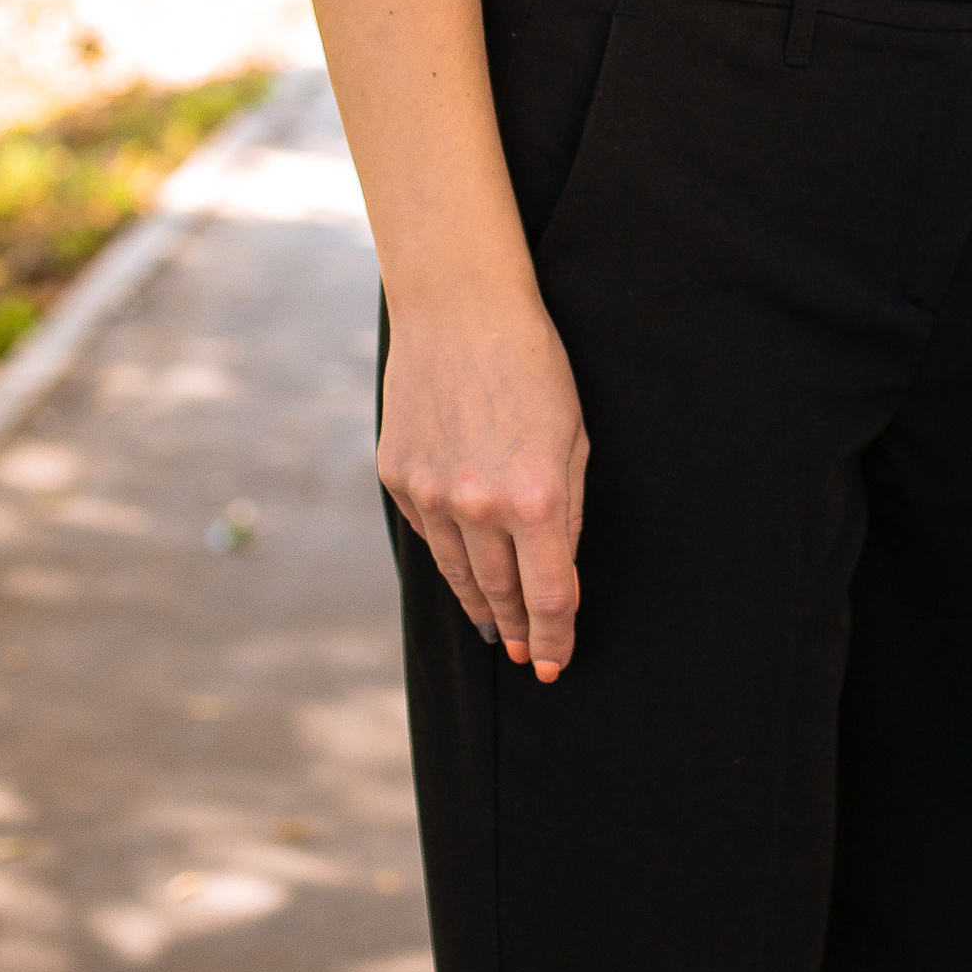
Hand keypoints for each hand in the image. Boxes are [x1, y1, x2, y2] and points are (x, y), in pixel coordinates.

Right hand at [379, 283, 589, 680]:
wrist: (459, 309)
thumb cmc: (533, 364)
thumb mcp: (574, 436)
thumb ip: (567, 508)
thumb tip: (556, 567)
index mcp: (535, 497)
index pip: (548, 596)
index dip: (556, 636)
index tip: (557, 663)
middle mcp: (478, 506)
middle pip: (501, 594)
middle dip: (519, 630)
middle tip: (530, 655)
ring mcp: (430, 496)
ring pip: (459, 574)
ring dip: (482, 608)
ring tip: (498, 631)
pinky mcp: (397, 479)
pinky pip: (427, 534)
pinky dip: (448, 556)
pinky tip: (462, 569)